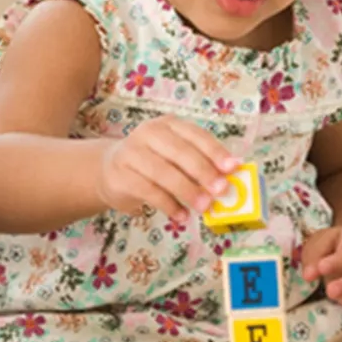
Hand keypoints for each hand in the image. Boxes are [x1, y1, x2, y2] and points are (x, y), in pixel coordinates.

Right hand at [97, 115, 239, 220]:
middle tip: (221, 190)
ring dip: (188, 191)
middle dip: (204, 172)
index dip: (215, 151)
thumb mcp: (176, 156)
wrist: (108, 170)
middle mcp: (148, 133)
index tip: (233, 167)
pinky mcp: (120, 176)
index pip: (195, 135)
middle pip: (180, 152)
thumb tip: (230, 177)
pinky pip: (149, 192)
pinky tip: (181, 216)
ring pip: (164, 172)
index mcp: (169, 125)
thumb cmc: (153, 162)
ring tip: (204, 207)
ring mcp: (131, 153)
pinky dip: (169, 205)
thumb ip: (200, 162)